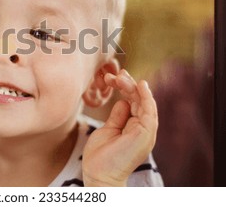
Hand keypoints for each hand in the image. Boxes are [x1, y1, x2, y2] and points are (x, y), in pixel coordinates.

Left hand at [82, 69, 157, 185]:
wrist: (100, 174)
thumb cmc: (101, 155)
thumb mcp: (108, 129)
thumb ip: (118, 116)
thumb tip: (122, 101)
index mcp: (133, 127)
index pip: (133, 102)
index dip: (125, 88)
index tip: (112, 77)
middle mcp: (141, 128)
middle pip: (139, 100)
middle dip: (128, 84)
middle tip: (114, 74)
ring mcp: (145, 131)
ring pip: (145, 103)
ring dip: (134, 87)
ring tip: (121, 77)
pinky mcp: (146, 134)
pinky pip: (149, 112)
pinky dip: (146, 97)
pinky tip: (140, 85)